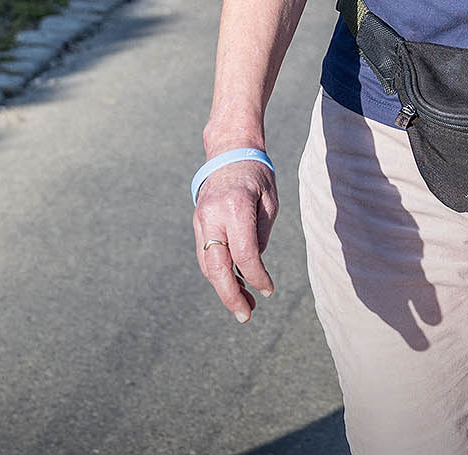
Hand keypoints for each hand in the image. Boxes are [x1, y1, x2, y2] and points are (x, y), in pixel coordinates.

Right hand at [192, 160, 277, 322]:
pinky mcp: (198, 223)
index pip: (244, 254)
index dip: (257, 278)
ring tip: (244, 305)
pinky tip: (234, 285)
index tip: (268, 291)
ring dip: (224, 288)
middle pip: (216, 266)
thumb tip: (252, 266)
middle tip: (246, 316)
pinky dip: (218, 274)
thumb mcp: (269, 202)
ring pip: (207, 264)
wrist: (229, 151)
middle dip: (230, 295)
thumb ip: (260, 234)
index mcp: (235, 208)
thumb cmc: (257, 176)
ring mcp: (200, 220)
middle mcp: (212, 216)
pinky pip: (205, 255)